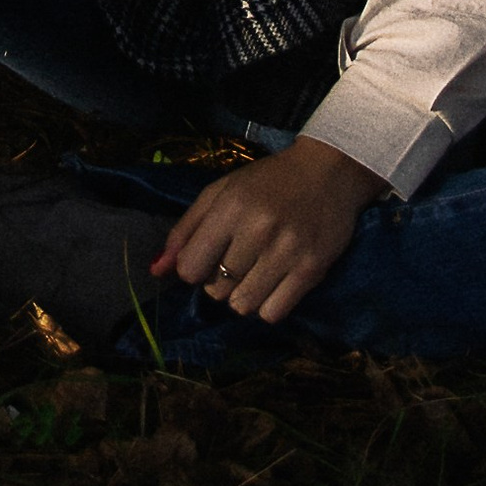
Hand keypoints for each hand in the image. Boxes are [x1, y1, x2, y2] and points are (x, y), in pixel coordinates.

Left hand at [151, 136, 377, 325]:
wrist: (329, 172)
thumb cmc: (268, 182)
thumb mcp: (221, 192)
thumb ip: (186, 231)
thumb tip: (156, 271)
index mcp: (230, 207)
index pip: (190, 267)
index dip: (193, 268)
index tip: (207, 258)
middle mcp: (258, 230)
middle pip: (215, 290)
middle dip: (219, 282)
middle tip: (237, 261)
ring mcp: (287, 251)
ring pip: (243, 306)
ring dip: (243, 296)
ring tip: (255, 273)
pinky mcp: (313, 269)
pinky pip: (273, 313)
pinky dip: (269, 305)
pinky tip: (275, 283)